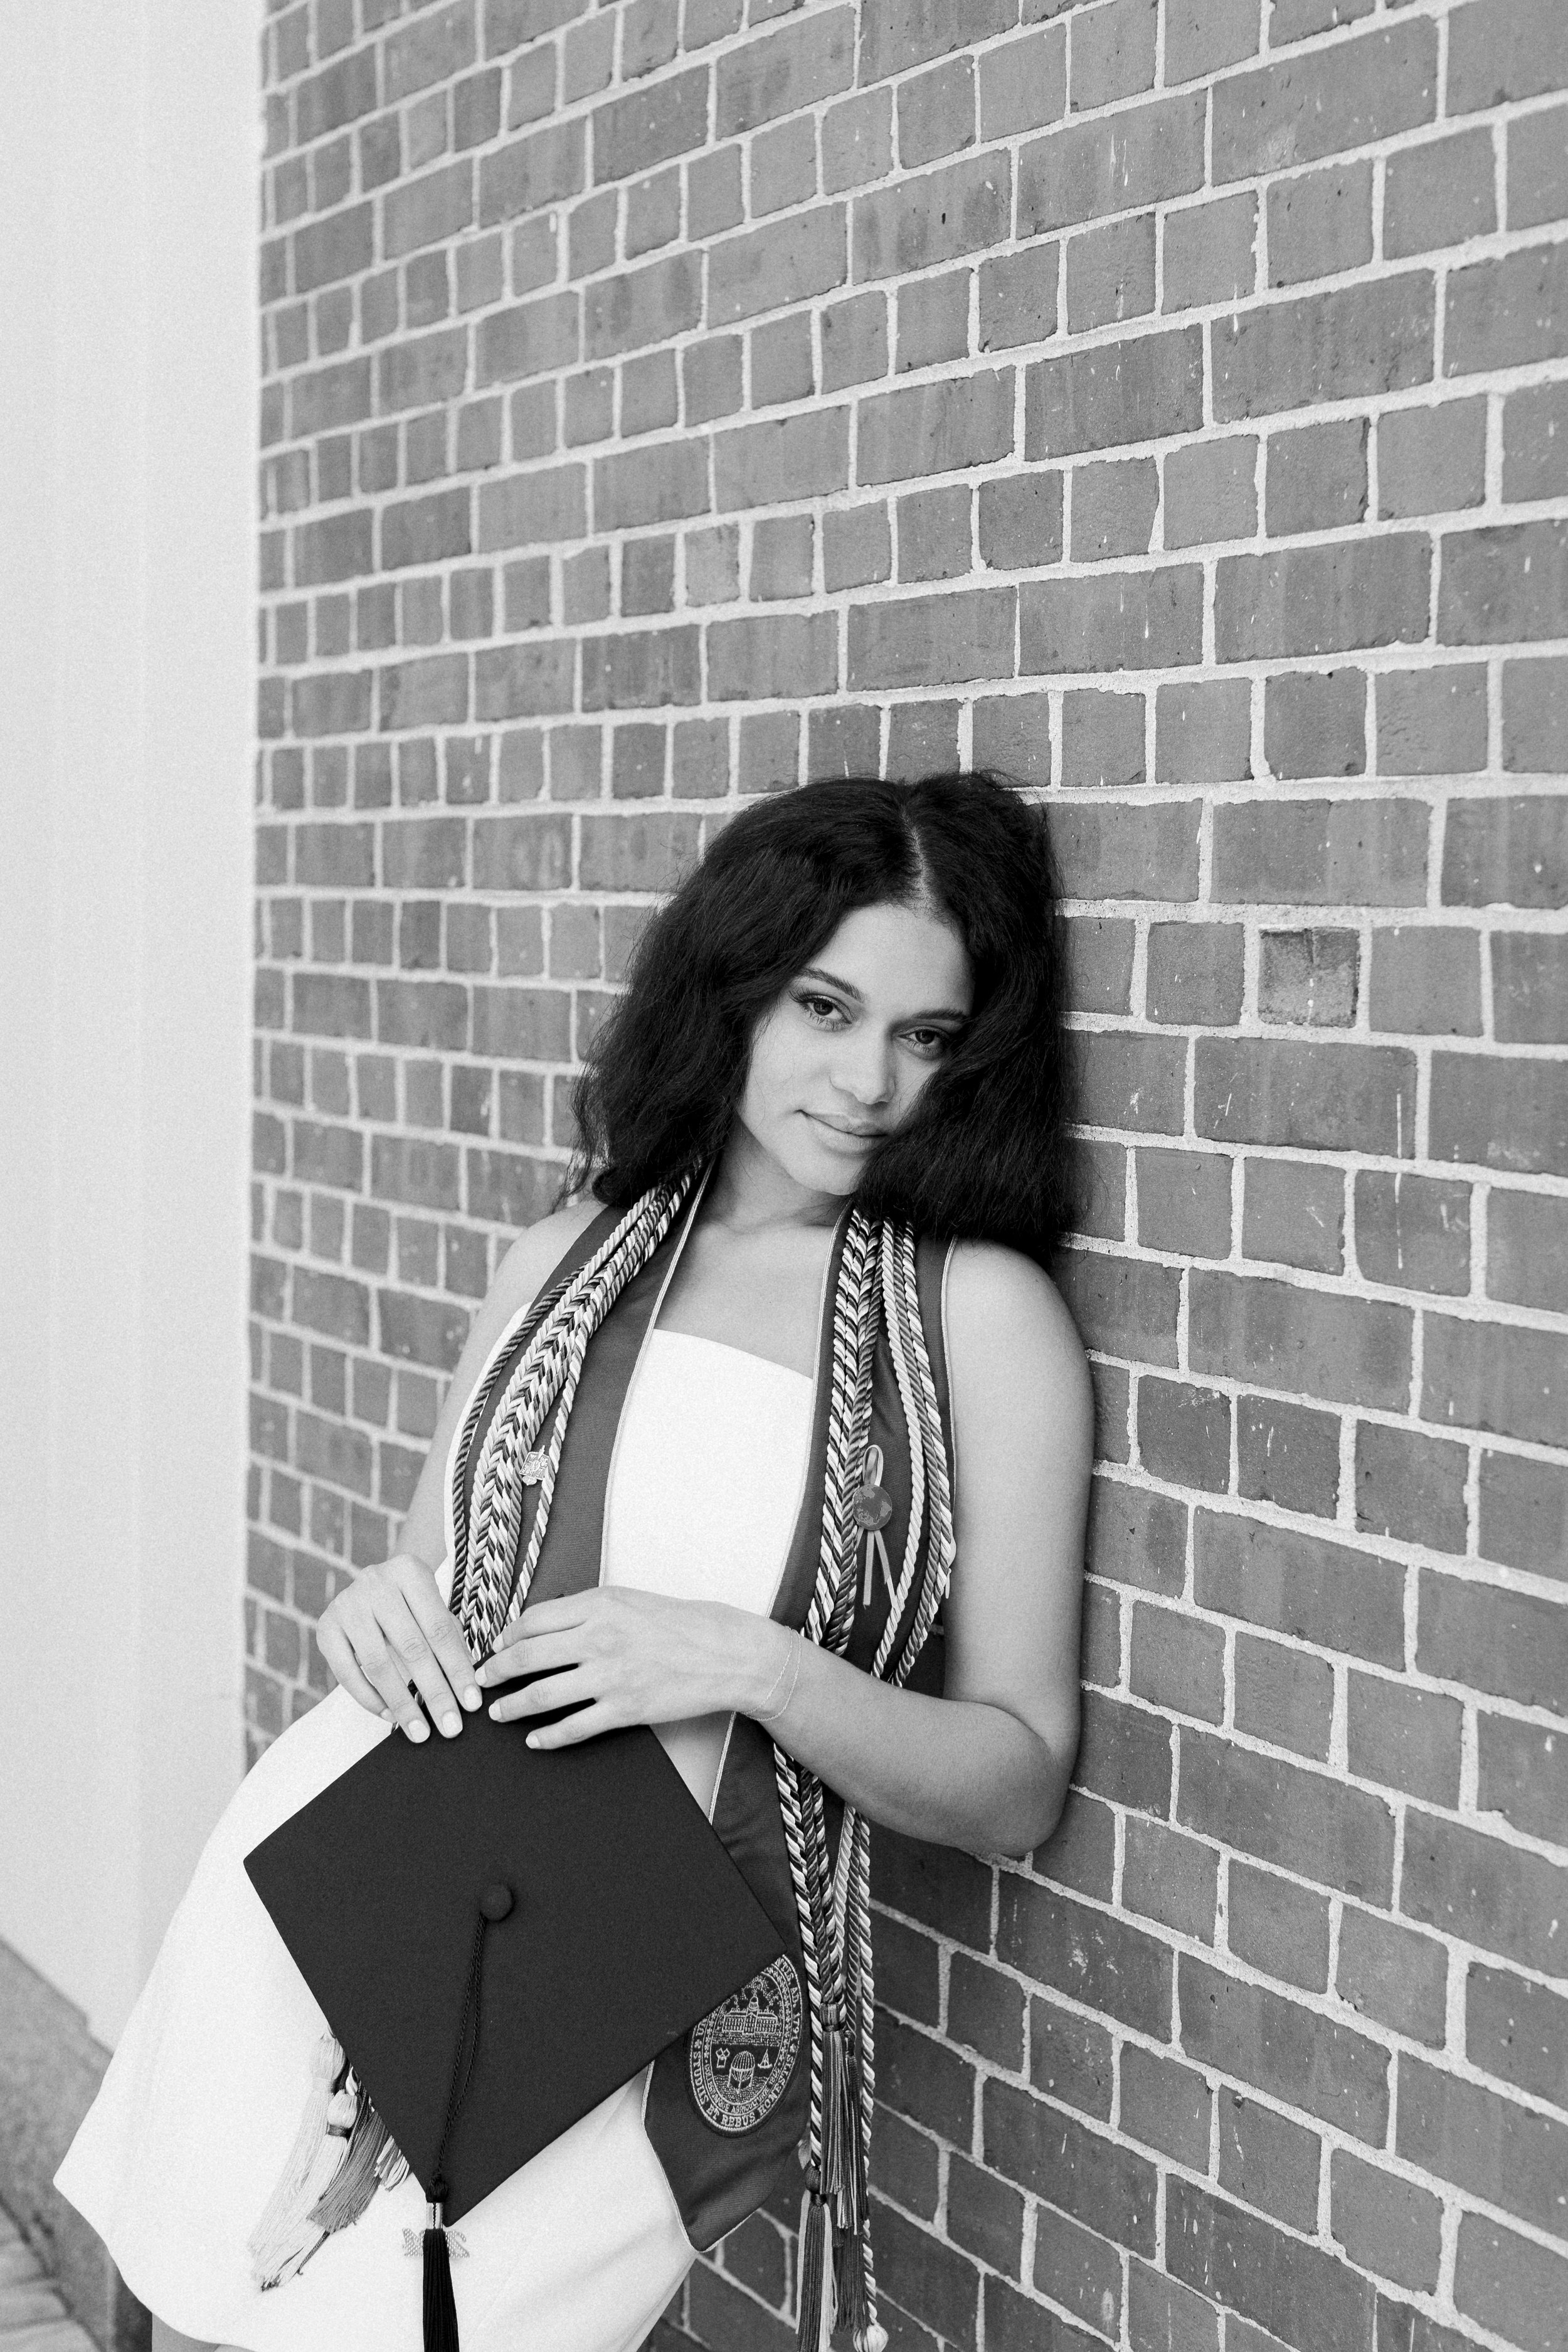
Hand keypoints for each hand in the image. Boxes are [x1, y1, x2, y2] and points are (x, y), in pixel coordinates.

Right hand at [316, 1552, 481, 1741]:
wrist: (371, 1584)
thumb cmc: (411, 1605)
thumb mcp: (433, 1610)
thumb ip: (449, 1642)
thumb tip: (467, 1691)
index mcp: (409, 1571)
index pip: (439, 1629)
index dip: (458, 1669)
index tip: (472, 1703)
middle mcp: (375, 1582)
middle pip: (411, 1647)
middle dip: (435, 1692)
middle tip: (451, 1728)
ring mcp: (346, 1604)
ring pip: (378, 1664)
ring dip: (402, 1703)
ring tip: (421, 1732)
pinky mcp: (325, 1628)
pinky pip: (347, 1674)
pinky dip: (370, 1699)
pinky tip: (390, 1716)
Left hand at [476, 1588, 782, 1748]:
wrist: (726, 1652)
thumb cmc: (679, 1622)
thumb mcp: (629, 1599)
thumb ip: (587, 1609)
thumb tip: (543, 1626)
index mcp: (599, 1603)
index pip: (534, 1619)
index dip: (506, 1636)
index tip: (495, 1647)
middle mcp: (599, 1637)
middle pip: (528, 1656)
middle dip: (495, 1671)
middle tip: (480, 1681)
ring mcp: (611, 1675)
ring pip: (543, 1694)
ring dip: (513, 1706)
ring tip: (498, 1713)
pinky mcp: (625, 1709)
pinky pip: (575, 1727)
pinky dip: (548, 1736)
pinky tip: (535, 1739)